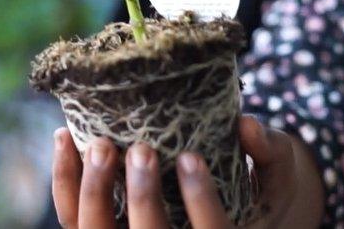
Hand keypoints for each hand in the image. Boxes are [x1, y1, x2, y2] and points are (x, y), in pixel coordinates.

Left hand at [51, 115, 316, 227]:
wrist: (233, 207)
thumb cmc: (259, 188)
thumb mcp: (278, 173)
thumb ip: (270, 151)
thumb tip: (247, 125)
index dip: (200, 201)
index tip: (192, 159)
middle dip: (140, 197)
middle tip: (141, 149)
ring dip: (92, 190)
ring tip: (98, 144)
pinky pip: (74, 218)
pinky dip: (66, 180)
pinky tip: (65, 138)